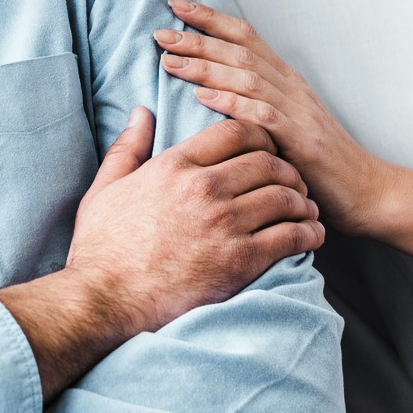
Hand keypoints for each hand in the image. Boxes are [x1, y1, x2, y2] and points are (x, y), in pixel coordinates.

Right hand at [65, 105, 323, 337]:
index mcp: (175, 165)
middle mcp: (204, 187)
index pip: (236, 132)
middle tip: (295, 182)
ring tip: (306, 209)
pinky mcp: (240, 260)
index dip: (261, 136)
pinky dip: (308, 233)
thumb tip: (142, 112)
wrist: (105, 300)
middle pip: (267, 161)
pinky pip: (290, 236)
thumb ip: (128, 147)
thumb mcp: (106, 189)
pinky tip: (311, 235)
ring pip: (285, 196)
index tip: (268, 149)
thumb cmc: (101, 248)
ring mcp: (225, 224)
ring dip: (302, 201)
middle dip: (287, 169)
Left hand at [156, 0, 381, 234]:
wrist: (369, 192)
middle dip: (198, 38)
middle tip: (160, 32)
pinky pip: (262, 115)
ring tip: (169, 60)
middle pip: (240, 50)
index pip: (245, 36)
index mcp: (286, 80)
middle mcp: (292, 88)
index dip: (210, 18)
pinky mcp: (302, 140)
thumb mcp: (288, 125)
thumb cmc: (322, 163)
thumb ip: (257, 105)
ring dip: (205, 66)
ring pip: (246, 77)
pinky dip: (231, 103)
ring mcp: (298, 111)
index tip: (175, 6)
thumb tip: (213, 90)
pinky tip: (203, 97)